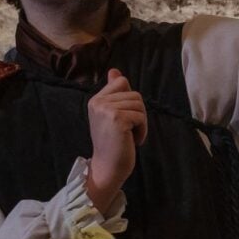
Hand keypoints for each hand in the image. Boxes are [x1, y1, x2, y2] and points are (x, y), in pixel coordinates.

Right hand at [85, 69, 146, 213]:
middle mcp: (98, 102)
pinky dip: (142, 130)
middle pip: (134, 94)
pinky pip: (141, 116)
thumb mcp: (112, 114)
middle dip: (138, 114)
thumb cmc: (113, 143)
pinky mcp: (117, 119)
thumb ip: (113, 92)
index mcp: (96, 99)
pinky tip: (132, 141)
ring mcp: (106, 110)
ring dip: (141, 122)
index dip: (130, 101)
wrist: (108, 167)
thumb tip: (114, 71)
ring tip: (130, 136)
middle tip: (128, 131)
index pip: (122, 82)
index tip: (123, 120)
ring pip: (139, 104)